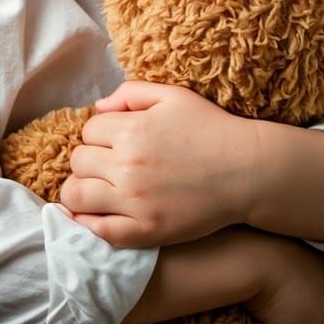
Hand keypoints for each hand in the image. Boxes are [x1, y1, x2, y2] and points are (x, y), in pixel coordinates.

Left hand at [59, 80, 257, 246]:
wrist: (247, 171)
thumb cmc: (211, 128)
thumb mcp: (173, 95)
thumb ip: (131, 93)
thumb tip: (99, 107)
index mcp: (132, 130)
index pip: (89, 130)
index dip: (100, 133)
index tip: (115, 140)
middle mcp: (127, 166)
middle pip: (78, 161)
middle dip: (89, 159)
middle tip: (108, 164)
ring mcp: (135, 202)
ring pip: (77, 195)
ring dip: (80, 190)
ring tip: (97, 188)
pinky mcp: (145, 231)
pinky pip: (98, 231)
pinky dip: (87, 224)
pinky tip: (95, 215)